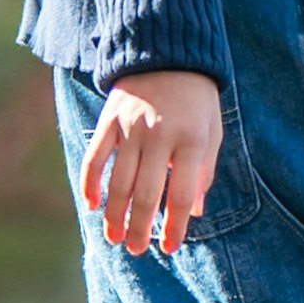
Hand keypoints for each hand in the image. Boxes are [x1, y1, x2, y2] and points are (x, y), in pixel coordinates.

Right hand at [82, 70, 224, 259]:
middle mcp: (159, 135)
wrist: (169, 51)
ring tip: (114, 238)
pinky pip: (94, 157)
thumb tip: (194, 211)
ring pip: (118, 181)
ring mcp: (131, 127)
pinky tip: (91, 205)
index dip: (174, 226)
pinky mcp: (110, 120)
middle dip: (140, 228)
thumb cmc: (197, 99)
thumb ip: (205, 170)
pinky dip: (90, 183)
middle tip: (136, 250)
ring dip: (114, 215)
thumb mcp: (213, 130)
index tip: (170, 248)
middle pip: (145, 193)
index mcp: (191, 139)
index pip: (180, 194)